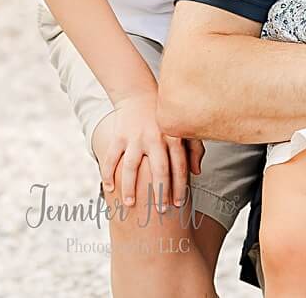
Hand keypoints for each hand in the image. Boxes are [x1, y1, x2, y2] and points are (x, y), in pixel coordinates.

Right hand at [94, 90, 204, 215]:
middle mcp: (155, 138)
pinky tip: (109, 189)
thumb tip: (197, 173)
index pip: (179, 166)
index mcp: (173, 137)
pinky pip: (111, 158)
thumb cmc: (164, 118)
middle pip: (158, 170)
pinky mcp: (118, 136)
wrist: (139, 94)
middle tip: (159, 211)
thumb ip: (194, 149)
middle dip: (159, 192)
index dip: (180, 186)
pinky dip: (108, 174)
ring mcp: (135, 138)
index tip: (179, 204)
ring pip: (130, 167)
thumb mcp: (183, 129)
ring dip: (129, 188)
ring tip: (129, 205)